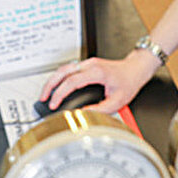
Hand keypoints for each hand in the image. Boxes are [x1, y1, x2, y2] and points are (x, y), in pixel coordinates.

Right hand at [39, 53, 156, 113]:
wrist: (135, 69)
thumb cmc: (128, 82)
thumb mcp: (117, 101)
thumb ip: (100, 109)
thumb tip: (83, 114)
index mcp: (97, 72)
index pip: (72, 81)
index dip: (60, 93)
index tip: (54, 104)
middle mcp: (90, 65)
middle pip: (62, 71)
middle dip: (50, 85)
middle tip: (42, 98)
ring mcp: (87, 63)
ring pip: (63, 68)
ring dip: (52, 81)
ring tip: (45, 94)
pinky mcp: (86, 65)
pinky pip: (68, 69)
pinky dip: (59, 78)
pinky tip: (56, 87)